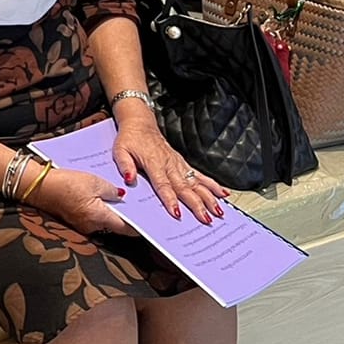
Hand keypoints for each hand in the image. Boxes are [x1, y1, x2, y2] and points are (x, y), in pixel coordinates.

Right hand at [25, 166, 132, 235]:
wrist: (40, 186)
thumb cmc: (66, 183)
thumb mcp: (94, 181)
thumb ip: (111, 190)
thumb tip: (122, 196)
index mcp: (100, 218)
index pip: (126, 228)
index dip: (139, 225)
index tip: (150, 221)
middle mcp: (93, 226)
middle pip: (116, 226)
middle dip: (127, 217)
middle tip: (139, 206)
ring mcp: (83, 225)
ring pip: (105, 221)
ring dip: (113, 212)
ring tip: (121, 199)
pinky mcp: (75, 220)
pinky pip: (94, 217)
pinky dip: (101, 210)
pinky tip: (102, 198)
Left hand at [110, 114, 227, 223]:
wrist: (140, 124)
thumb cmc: (130, 139)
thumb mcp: (119, 150)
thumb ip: (124, 165)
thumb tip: (129, 179)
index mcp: (154, 163)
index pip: (163, 184)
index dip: (170, 199)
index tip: (177, 213)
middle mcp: (169, 164)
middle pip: (185, 187)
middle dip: (197, 204)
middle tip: (206, 219)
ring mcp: (178, 164)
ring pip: (196, 182)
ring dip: (209, 197)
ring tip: (219, 211)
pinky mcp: (183, 163)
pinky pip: (200, 175)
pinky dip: (212, 184)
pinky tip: (223, 193)